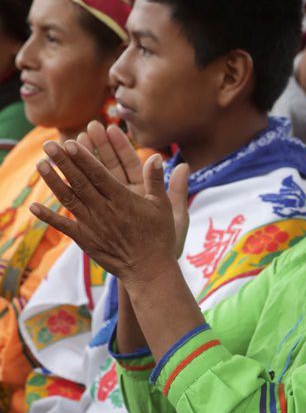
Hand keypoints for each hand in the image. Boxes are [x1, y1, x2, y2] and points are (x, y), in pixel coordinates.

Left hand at [32, 126, 189, 282]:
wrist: (149, 270)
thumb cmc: (159, 237)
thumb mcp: (164, 207)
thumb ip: (157, 181)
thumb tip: (157, 156)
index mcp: (124, 200)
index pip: (99, 174)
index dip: (84, 157)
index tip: (70, 142)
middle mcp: (105, 210)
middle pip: (80, 182)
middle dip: (64, 162)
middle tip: (49, 145)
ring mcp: (93, 225)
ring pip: (70, 199)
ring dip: (54, 181)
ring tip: (40, 164)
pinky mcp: (86, 239)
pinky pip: (64, 226)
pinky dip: (49, 216)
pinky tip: (34, 206)